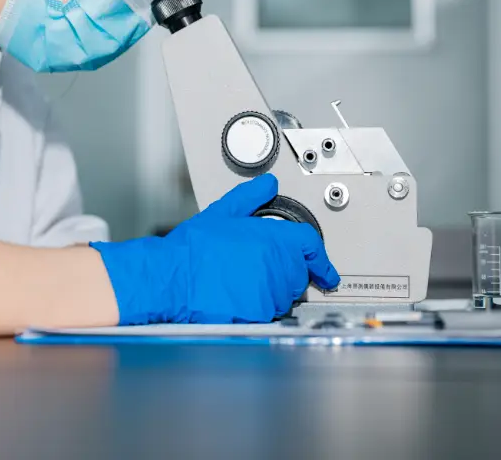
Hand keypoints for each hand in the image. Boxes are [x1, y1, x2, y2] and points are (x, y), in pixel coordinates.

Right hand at [90, 174, 339, 323]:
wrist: (173, 278)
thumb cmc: (193, 249)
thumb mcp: (222, 213)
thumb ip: (250, 198)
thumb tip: (267, 185)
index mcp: (274, 239)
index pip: (311, 246)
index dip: (321, 259)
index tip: (327, 271)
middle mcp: (278, 266)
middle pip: (298, 272)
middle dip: (284, 270)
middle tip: (256, 266)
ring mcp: (270, 293)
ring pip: (285, 294)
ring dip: (272, 289)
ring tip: (240, 280)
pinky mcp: (259, 314)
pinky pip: (270, 312)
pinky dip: (258, 306)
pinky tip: (237, 295)